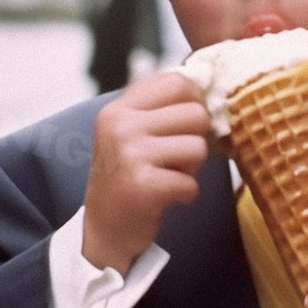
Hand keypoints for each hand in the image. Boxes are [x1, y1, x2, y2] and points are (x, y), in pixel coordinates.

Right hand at [81, 72, 210, 274]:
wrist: (103, 229)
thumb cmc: (125, 177)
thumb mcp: (128, 133)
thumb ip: (158, 106)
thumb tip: (204, 77)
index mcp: (119, 108)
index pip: (177, 81)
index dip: (195, 102)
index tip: (187, 124)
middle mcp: (121, 126)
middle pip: (196, 114)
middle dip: (196, 140)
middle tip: (175, 159)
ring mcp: (130, 155)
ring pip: (199, 147)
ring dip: (192, 169)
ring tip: (169, 177)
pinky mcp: (142, 186)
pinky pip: (191, 183)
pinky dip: (186, 195)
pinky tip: (166, 198)